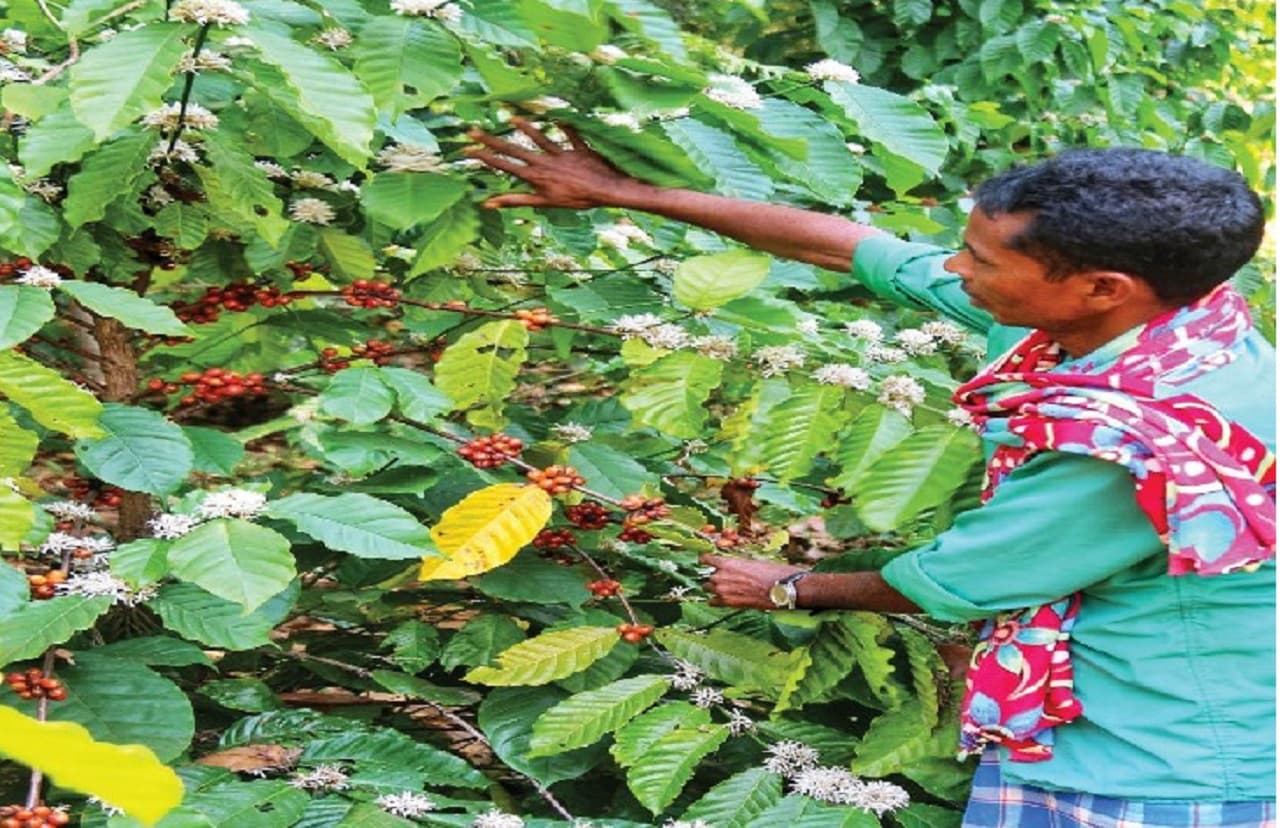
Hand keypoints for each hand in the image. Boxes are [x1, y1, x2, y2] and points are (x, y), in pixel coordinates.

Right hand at [466, 117, 643, 209]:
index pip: (504, 165)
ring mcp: (561, 153)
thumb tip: (487, 203)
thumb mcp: (543, 204)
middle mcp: (544, 163)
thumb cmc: (576, 201)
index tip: (468, 148)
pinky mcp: (578, 147)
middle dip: (492, 140)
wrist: (606, 192)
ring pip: (538, 137)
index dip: (485, 157)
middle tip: (473, 130)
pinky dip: (564, 123)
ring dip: (523, 127)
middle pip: (514, 150)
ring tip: (510, 117)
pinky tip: (557, 112)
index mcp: (535, 177)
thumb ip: (515, 200)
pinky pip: (570, 132)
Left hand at [699, 554, 807, 609]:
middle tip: (725, 579)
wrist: (781, 589)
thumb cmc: (772, 573)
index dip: (707, 560)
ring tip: (725, 589)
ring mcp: (722, 590)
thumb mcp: (753, 562)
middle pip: (707, 575)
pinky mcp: (728, 603)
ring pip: (707, 588)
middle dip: (714, 577)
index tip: (707, 562)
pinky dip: (716, 600)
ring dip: (714, 588)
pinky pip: (712, 602)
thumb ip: (738, 565)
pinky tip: (723, 599)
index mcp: (727, 562)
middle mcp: (721, 576)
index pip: (705, 559)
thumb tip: (734, 568)